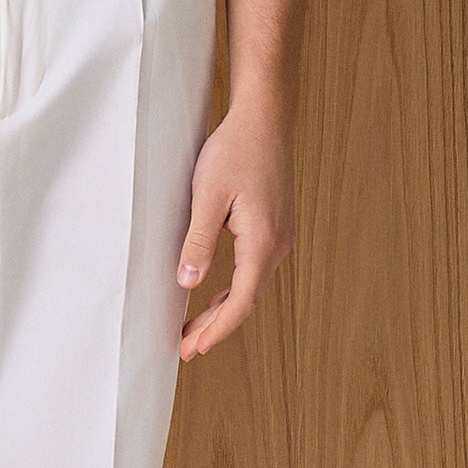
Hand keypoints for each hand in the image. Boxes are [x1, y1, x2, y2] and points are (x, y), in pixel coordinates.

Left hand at [175, 97, 295, 359]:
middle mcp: (278, 244)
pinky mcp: (276, 223)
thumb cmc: (235, 150)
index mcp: (262, 243)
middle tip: (187, 346)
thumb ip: (199, 241)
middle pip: (247, 298)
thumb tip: (189, 283)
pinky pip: (256, 266)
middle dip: (217, 326)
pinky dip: (236, 285)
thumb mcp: (208, 195)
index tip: (191, 349)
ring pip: (253, 284)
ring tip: (198, 326)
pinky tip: (219, 291)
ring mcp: (280, 234)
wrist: (265, 118)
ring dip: (226, 307)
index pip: (239, 303)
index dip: (215, 330)